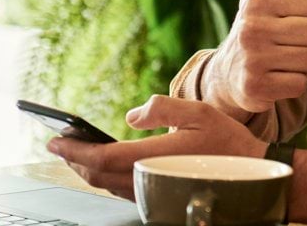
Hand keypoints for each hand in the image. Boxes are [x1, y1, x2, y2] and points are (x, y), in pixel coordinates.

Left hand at [47, 95, 266, 200]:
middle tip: (58, 143)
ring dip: (88, 170)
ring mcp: (153, 192)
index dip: (74, 150)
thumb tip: (131, 115)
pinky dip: (106, 178)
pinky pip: (122, 190)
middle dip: (75, 160)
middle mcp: (149, 180)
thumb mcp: (198, 111)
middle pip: (98, 176)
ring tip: (76, 152)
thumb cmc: (228, 142)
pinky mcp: (159, 197)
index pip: (101, 158)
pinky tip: (104, 166)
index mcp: (154, 158)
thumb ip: (162, 108)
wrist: (252, 176)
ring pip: (108, 186)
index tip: (54, 139)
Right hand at [206, 0, 306, 117]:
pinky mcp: (255, 88)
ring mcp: (251, 60)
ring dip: (302, 64)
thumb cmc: (257, 25)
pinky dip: (292, 85)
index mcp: (256, 1)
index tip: (286, 20)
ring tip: (281, 60)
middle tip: (285, 43)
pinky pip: (300, 85)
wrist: (228, 74)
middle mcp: (250, 28)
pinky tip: (275, 79)